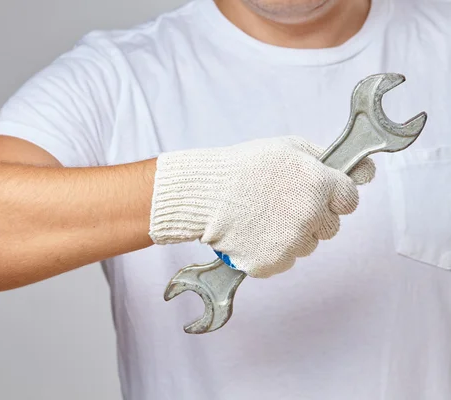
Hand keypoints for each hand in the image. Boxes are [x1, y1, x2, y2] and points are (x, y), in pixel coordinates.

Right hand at [149, 136, 374, 277]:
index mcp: (319, 184)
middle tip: (282, 203)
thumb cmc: (245, 167)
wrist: (205, 193)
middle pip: (330, 226)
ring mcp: (292, 243)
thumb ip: (329, 159)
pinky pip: (285, 260)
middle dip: (313, 216)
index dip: (333, 196)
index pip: (349, 200)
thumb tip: (367, 173)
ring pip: (307, 245)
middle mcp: (311, 216)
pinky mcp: (272, 263)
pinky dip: (272, 251)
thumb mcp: (289, 148)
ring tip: (262, 216)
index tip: (315, 193)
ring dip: (292, 235)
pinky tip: (254, 232)